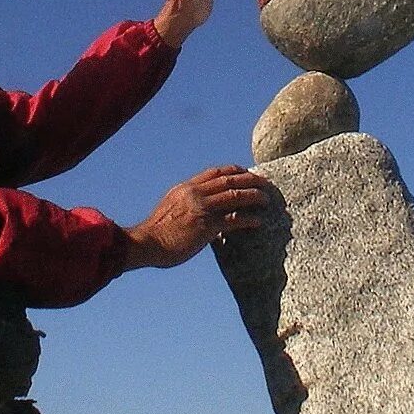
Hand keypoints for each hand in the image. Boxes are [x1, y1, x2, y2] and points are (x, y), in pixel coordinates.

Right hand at [123, 165, 268, 269]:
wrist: (146, 243)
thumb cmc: (156, 231)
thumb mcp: (169, 207)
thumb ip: (185, 203)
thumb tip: (197, 207)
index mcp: (185, 188)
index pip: (215, 173)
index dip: (235, 171)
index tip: (246, 173)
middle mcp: (195, 193)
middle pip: (229, 179)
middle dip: (250, 179)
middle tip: (264, 183)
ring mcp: (202, 208)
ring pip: (235, 195)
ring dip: (254, 196)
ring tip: (266, 199)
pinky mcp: (207, 226)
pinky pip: (234, 219)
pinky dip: (249, 219)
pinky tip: (258, 221)